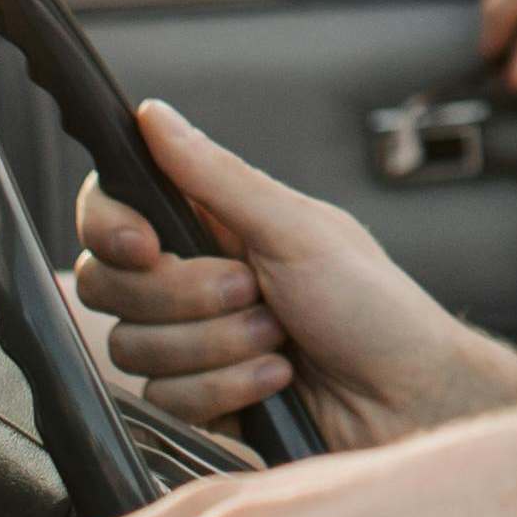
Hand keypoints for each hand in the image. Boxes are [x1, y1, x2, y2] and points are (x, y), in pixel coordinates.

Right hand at [77, 99, 516, 451]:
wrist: (408, 400)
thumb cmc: (374, 306)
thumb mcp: (298, 230)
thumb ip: (217, 177)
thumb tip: (153, 116)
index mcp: (214, 226)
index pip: (112, 214)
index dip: (110, 229)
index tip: (146, 246)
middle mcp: (193, 281)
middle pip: (108, 285)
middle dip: (185, 297)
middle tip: (254, 292)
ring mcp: (193, 343)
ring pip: (134, 347)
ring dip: (216, 346)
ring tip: (280, 339)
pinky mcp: (200, 400)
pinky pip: (166, 400)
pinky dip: (227, 389)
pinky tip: (275, 381)